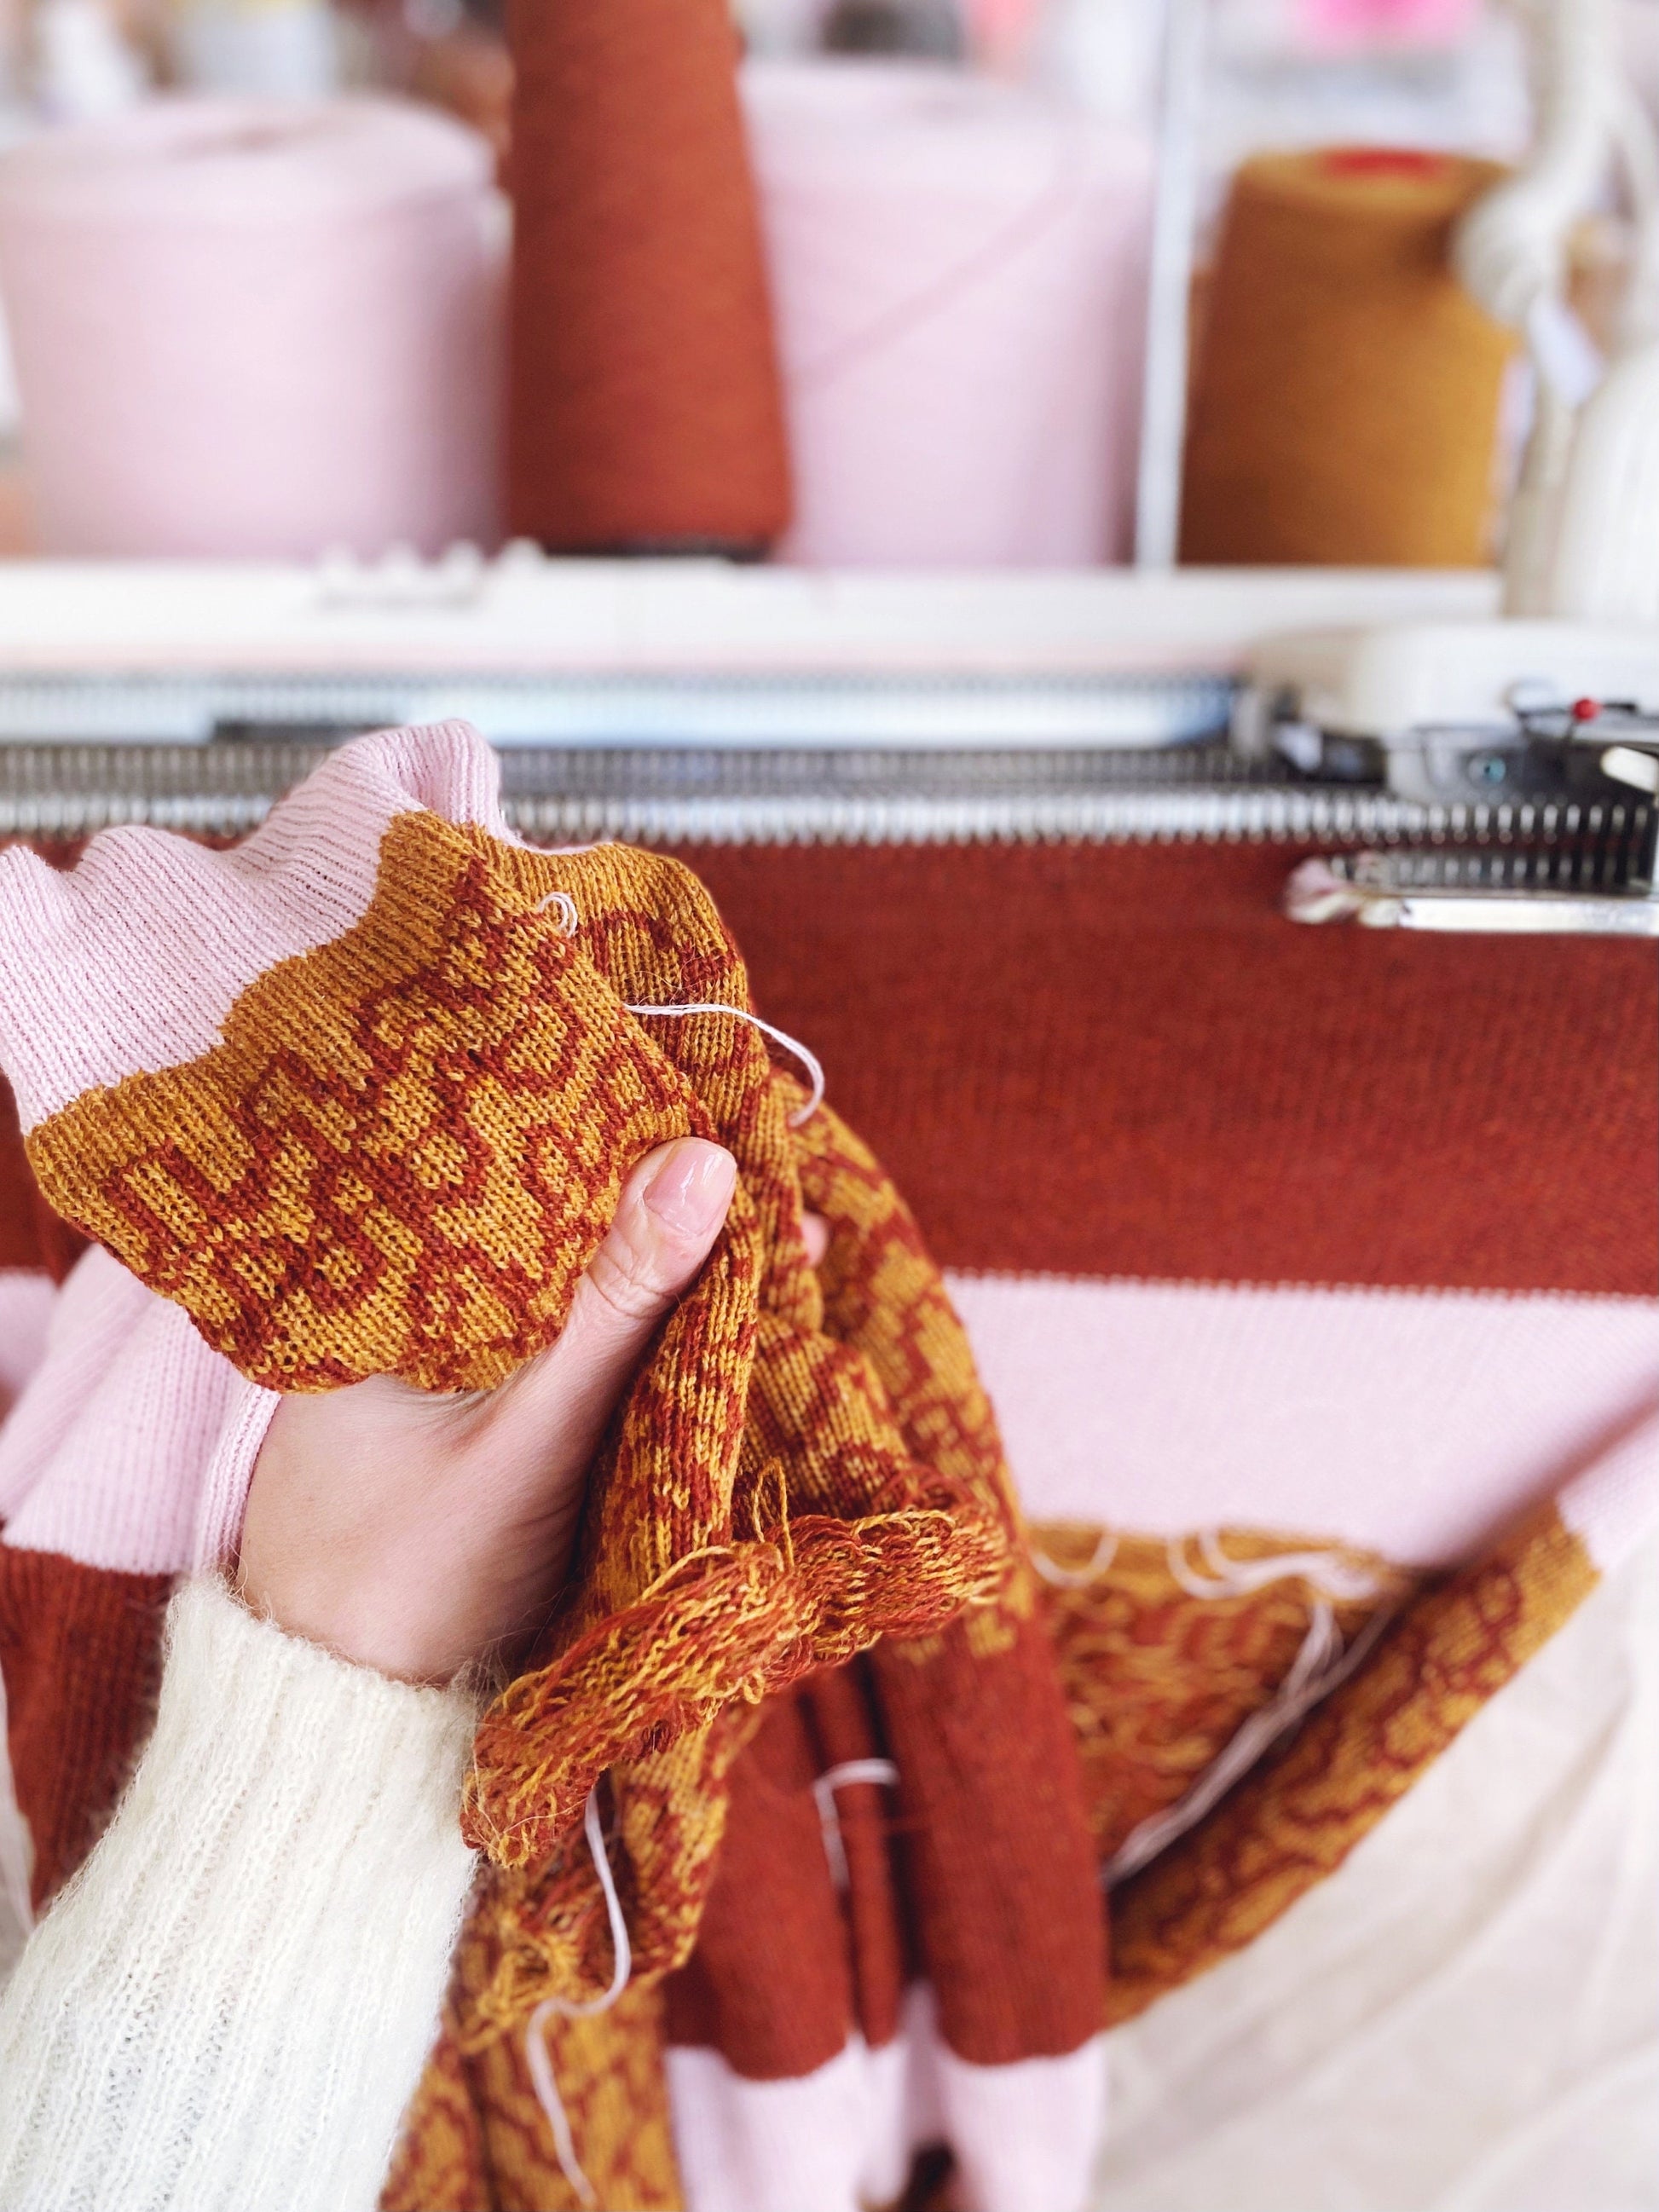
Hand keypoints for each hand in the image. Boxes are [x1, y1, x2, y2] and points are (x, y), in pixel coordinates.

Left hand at [237, 1138, 738, 1683]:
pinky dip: (643, 1325)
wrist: (349, 1716)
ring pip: (574, 1275)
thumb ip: (615, 1305)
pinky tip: (724, 1309)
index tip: (733, 1117)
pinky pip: (574, 1337)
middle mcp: (411, 1297)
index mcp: (383, 1275)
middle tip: (783, 1181)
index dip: (628, 1130)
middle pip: (556, 1213)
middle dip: (666, 1197)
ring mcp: (448, 1354)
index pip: (517, 1158)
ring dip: (666, 1262)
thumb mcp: (532, 1433)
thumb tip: (707, 1158)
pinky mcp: (485, 1407)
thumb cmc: (414, 1578)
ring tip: (781, 1235)